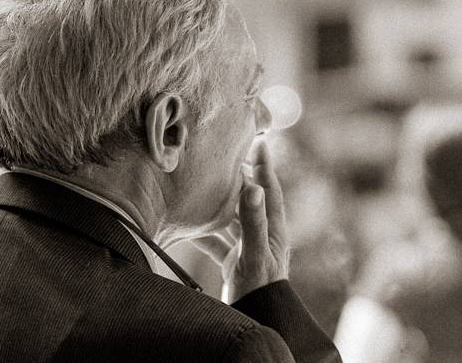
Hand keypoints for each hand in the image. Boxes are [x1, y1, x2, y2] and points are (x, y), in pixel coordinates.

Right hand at [192, 142, 289, 302]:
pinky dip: (204, 233)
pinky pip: (217, 242)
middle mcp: (261, 235)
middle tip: (228, 158)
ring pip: (232, 219)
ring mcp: (248, 249)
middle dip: (240, 179)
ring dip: (220, 204)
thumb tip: (253, 186)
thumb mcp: (254, 254)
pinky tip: (189, 227)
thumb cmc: (260, 289)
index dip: (264, 166)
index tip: (260, 143)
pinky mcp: (235, 263)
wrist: (259, 319)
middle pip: (250, 200)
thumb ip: (253, 222)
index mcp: (272, 229)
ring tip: (205, 186)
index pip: (269, 190)